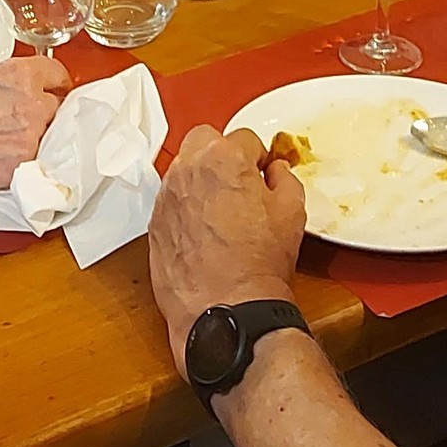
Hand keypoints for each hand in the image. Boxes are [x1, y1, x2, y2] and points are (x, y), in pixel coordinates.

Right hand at [0, 56, 69, 203]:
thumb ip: (3, 79)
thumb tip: (12, 86)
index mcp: (20, 77)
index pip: (56, 74)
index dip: (54, 82)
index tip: (53, 88)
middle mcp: (31, 106)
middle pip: (57, 107)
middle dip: (45, 111)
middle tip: (26, 118)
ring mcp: (29, 140)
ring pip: (48, 137)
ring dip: (36, 137)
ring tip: (9, 141)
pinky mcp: (20, 169)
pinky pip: (33, 162)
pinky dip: (24, 160)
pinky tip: (4, 159)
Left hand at [150, 124, 308, 370]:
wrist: (226, 309)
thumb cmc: (258, 264)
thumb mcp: (292, 211)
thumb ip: (284, 178)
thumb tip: (275, 172)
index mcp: (224, 158)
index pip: (244, 137)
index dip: (257, 157)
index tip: (262, 173)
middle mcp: (188, 170)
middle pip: (204, 140)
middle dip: (222, 154)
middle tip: (238, 181)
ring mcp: (166, 197)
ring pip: (183, 169)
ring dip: (201, 179)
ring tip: (222, 210)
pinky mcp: (154, 224)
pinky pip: (171, 201)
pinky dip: (185, 207)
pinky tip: (204, 231)